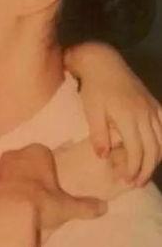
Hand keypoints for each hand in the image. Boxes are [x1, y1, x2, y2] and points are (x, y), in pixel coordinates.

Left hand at [0, 144, 106, 232]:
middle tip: (35, 198)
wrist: (1, 215)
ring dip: (8, 188)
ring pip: (3, 176)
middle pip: (21, 163)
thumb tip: (105, 207)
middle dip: (27, 177)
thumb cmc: (38, 203)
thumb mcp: (66, 207)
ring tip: (17, 209)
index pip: (44, 155)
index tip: (51, 186)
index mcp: (34, 154)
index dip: (48, 170)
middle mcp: (10, 156)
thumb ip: (85, 206)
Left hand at [65, 43, 161, 186]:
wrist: (104, 63)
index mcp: (129, 118)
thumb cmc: (94, 88)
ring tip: (145, 172)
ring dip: (156, 159)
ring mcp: (153, 109)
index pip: (137, 151)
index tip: (125, 180)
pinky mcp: (154, 103)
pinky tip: (157, 151)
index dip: (133, 169)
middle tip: (135, 183)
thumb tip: (103, 157)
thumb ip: (98, 134)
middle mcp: (146, 115)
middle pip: (153, 150)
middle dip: (146, 170)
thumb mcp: (91, 110)